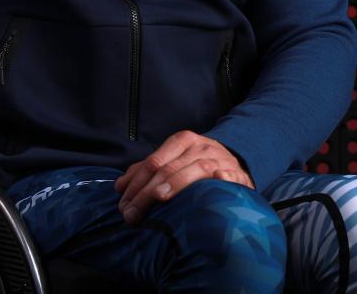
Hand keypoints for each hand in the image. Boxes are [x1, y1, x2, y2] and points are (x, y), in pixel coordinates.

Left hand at [114, 130, 254, 224]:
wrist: (235, 158)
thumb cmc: (197, 162)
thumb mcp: (172, 159)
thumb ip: (146, 170)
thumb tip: (119, 187)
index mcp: (181, 141)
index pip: (152, 163)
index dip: (135, 184)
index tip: (123, 205)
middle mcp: (199, 147)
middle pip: (168, 169)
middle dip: (146, 193)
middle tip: (132, 215)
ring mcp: (219, 159)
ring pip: (195, 170)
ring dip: (176, 184)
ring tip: (159, 197)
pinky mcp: (236, 172)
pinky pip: (229, 174)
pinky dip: (222, 177)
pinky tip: (217, 180)